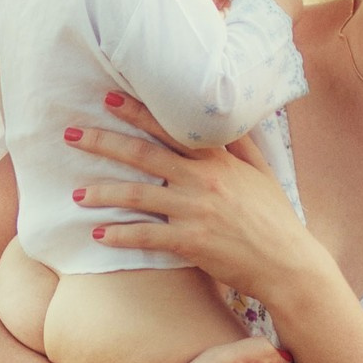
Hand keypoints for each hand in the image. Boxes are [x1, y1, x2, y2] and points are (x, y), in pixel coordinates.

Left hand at [74, 91, 322, 304]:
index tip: (109, 99)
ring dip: (102, 193)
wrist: (289, 263)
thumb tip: (227, 116)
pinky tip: (99, 235)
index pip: (171, 127)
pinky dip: (120, 234)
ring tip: (76, 194)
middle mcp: (203, 180)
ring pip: (137, 195)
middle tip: (73, 135)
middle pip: (143, 154)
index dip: (137, 111)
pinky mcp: (191, 242)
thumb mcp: (262, 173)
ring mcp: (195, 211)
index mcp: (218, 160)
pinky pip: (146, 235)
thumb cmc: (275, 218)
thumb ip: (240, 144)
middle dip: (104, 142)